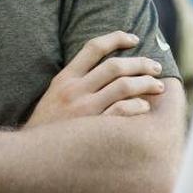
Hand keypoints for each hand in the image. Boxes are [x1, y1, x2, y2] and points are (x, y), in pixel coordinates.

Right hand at [25, 31, 163, 127]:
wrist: (33, 154)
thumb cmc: (48, 123)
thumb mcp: (55, 93)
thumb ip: (76, 78)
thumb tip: (105, 64)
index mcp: (65, 78)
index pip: (94, 47)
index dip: (116, 38)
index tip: (134, 38)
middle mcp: (75, 90)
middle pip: (115, 66)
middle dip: (141, 63)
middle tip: (156, 67)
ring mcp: (85, 110)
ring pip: (124, 86)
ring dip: (146, 84)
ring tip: (158, 86)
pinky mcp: (93, 129)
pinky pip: (122, 112)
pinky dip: (137, 107)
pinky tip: (145, 107)